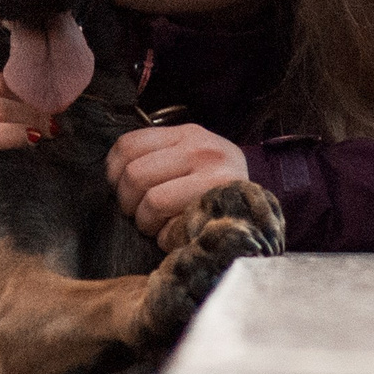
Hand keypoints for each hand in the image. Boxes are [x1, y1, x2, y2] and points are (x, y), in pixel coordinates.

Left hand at [107, 123, 249, 250]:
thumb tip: (113, 172)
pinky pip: (171, 229)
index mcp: (187, 134)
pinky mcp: (220, 210)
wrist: (260, 206)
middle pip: (135, 175)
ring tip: (158, 224)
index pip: (128, 145)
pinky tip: (177, 233)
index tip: (120, 186)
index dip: (113, 171)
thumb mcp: (190, 155)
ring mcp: (214, 179)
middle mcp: (202, 150)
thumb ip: (157, 155)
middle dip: (128, 202)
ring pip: (151, 202)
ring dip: (146, 222)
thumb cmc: (214, 183)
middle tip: (139, 212)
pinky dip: (166, 238)